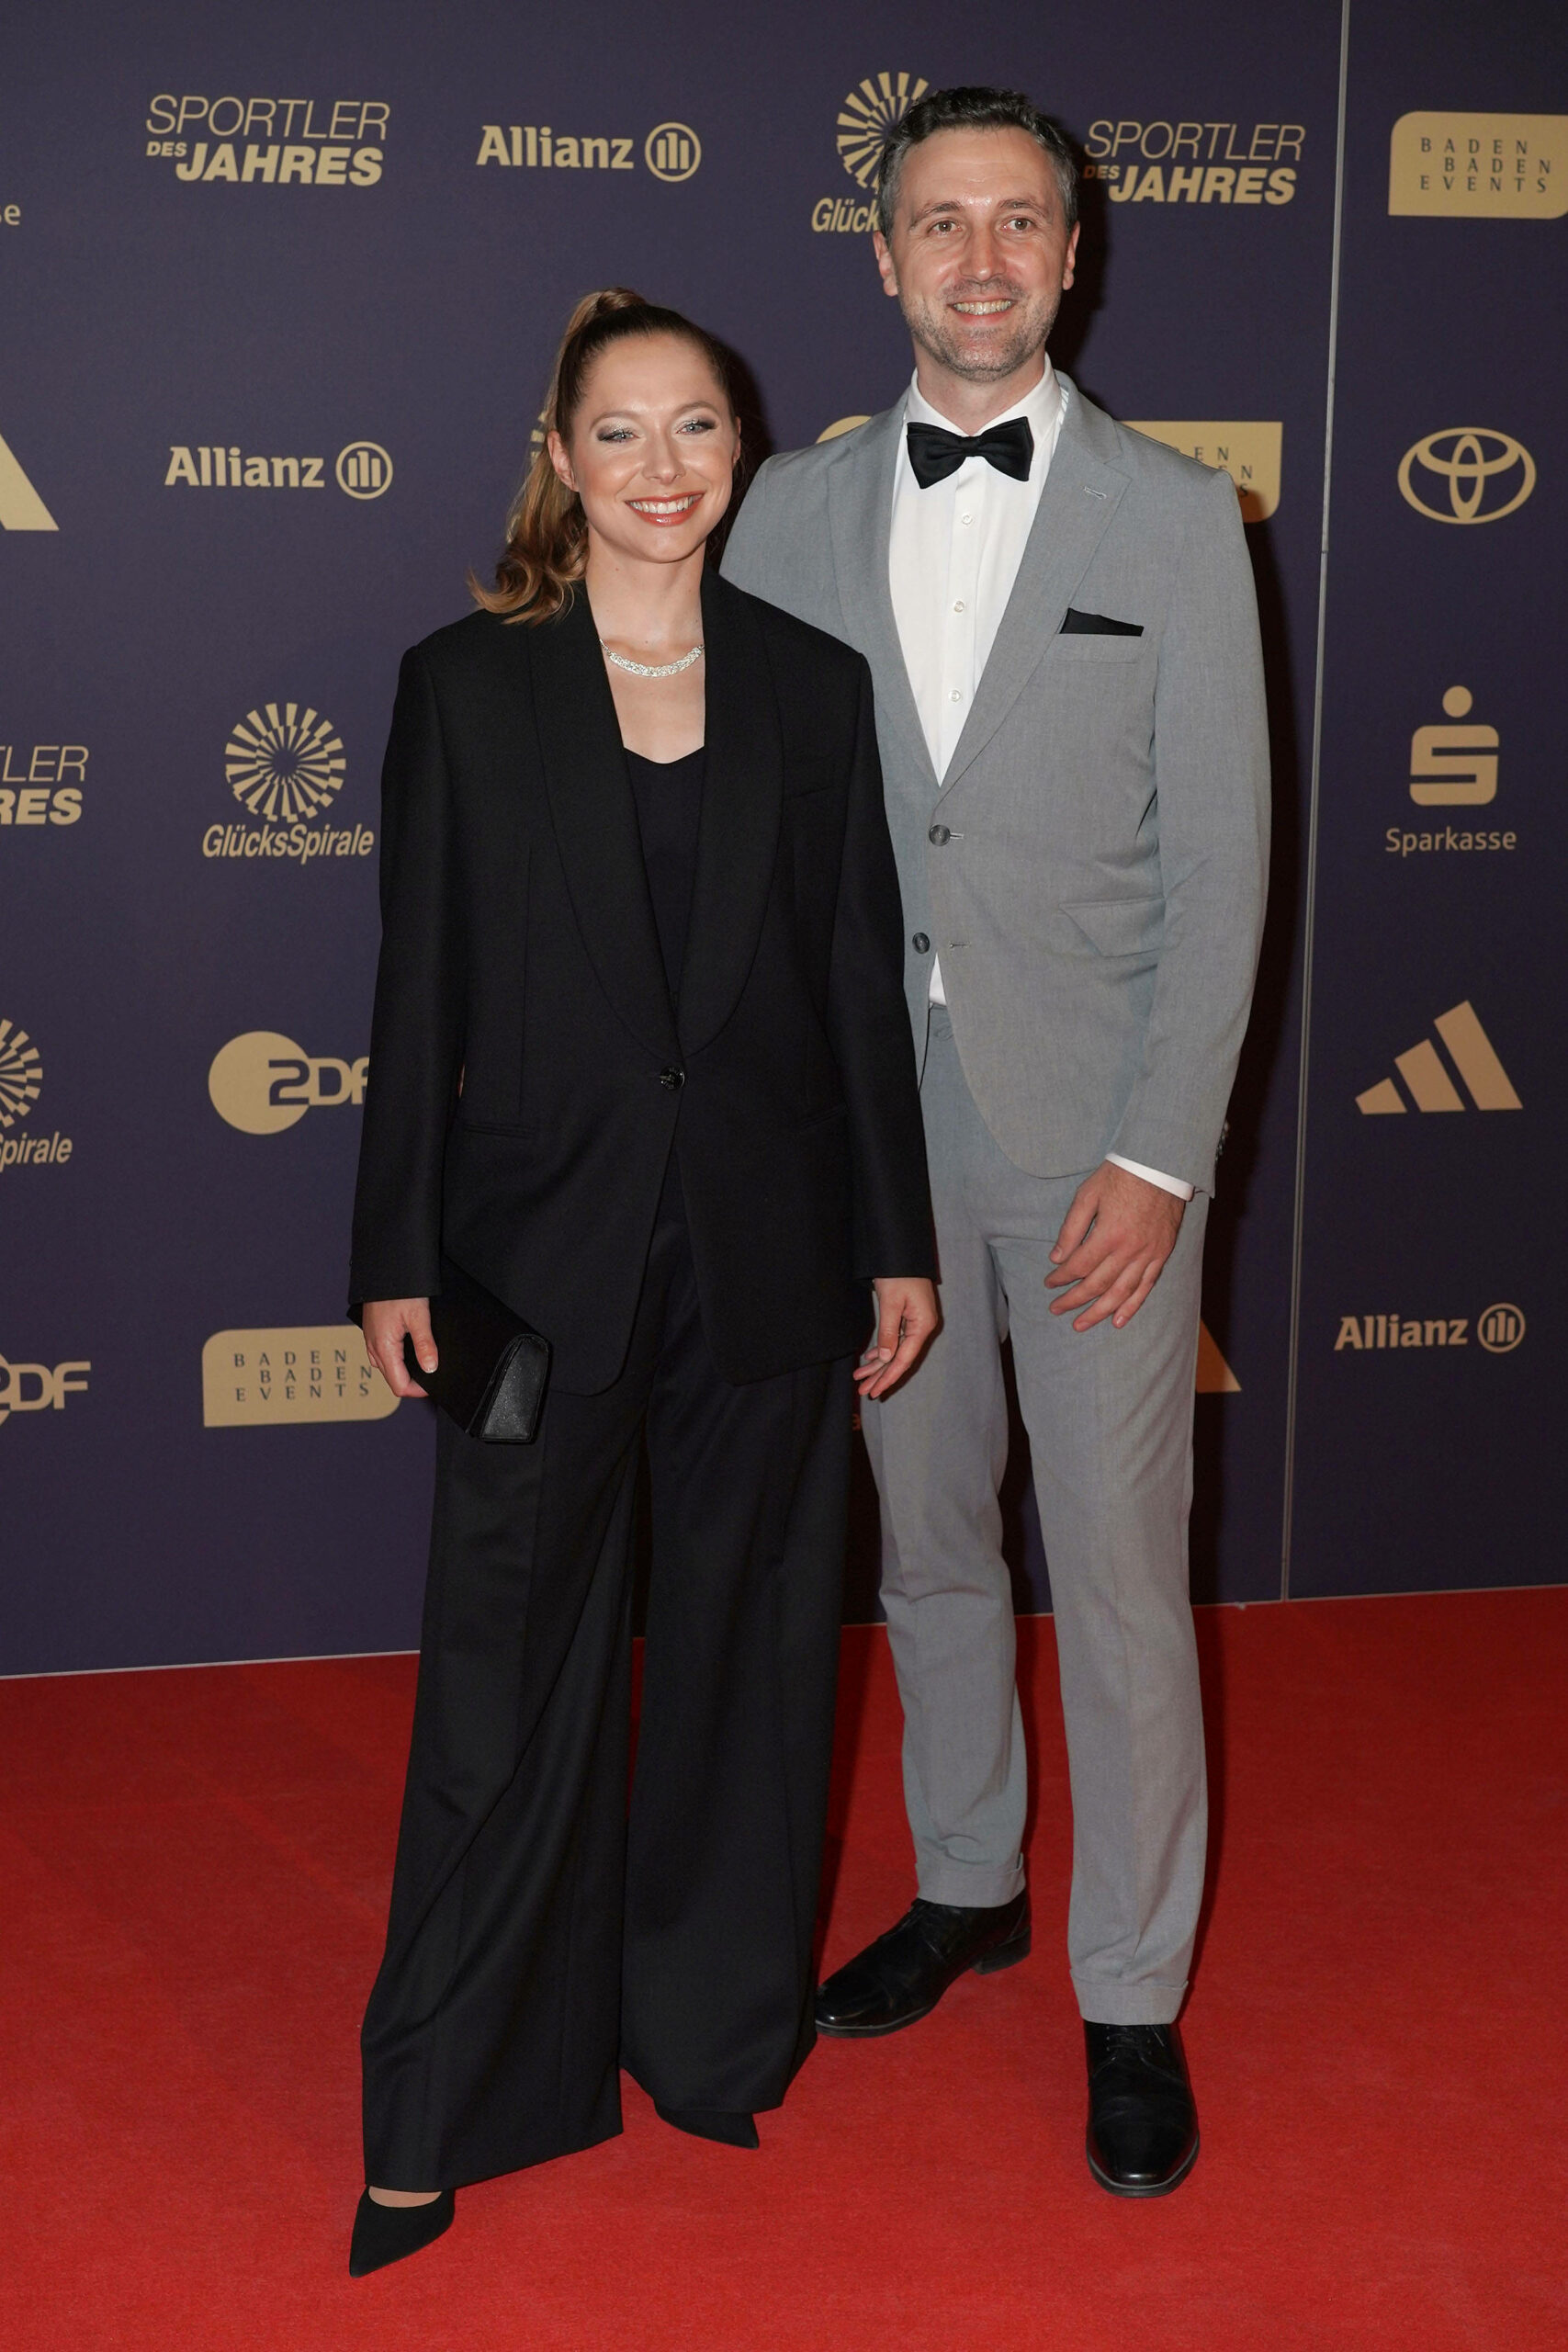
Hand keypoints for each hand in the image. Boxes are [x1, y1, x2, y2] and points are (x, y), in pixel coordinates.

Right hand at [361, 1298, 436, 1397]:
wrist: (383, 1270)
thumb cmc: (399, 1290)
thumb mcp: (418, 1317)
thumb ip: (424, 1344)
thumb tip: (431, 1368)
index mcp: (384, 1348)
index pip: (398, 1385)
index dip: (417, 1390)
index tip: (433, 1385)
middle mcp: (373, 1348)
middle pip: (392, 1379)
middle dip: (412, 1383)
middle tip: (432, 1377)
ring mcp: (371, 1340)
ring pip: (387, 1368)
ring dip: (403, 1372)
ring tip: (424, 1366)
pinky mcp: (373, 1332)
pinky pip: (382, 1355)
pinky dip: (396, 1360)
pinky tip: (410, 1352)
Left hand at [856, 1277, 938, 1398]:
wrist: (902, 1251)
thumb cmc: (899, 1273)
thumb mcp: (891, 1303)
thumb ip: (889, 1332)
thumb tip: (887, 1358)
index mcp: (922, 1325)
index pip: (904, 1359)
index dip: (888, 1377)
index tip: (875, 1391)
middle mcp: (922, 1327)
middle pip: (900, 1358)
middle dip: (881, 1375)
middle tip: (864, 1391)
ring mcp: (916, 1322)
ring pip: (896, 1350)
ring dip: (878, 1364)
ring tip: (861, 1377)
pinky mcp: (908, 1317)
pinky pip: (895, 1339)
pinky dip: (883, 1349)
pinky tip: (871, 1358)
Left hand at [1045, 1162, 1184, 1332]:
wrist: (1160, 1164)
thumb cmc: (1120, 1175)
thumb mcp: (1087, 1195)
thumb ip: (1071, 1228)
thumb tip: (1056, 1257)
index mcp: (1108, 1234)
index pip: (1079, 1266)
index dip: (1061, 1277)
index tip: (1049, 1283)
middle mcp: (1129, 1250)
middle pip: (1097, 1284)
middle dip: (1074, 1300)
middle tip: (1056, 1310)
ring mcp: (1148, 1254)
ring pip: (1121, 1292)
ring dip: (1099, 1311)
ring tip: (1081, 1324)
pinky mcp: (1162, 1254)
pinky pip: (1146, 1286)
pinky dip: (1132, 1306)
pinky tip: (1118, 1320)